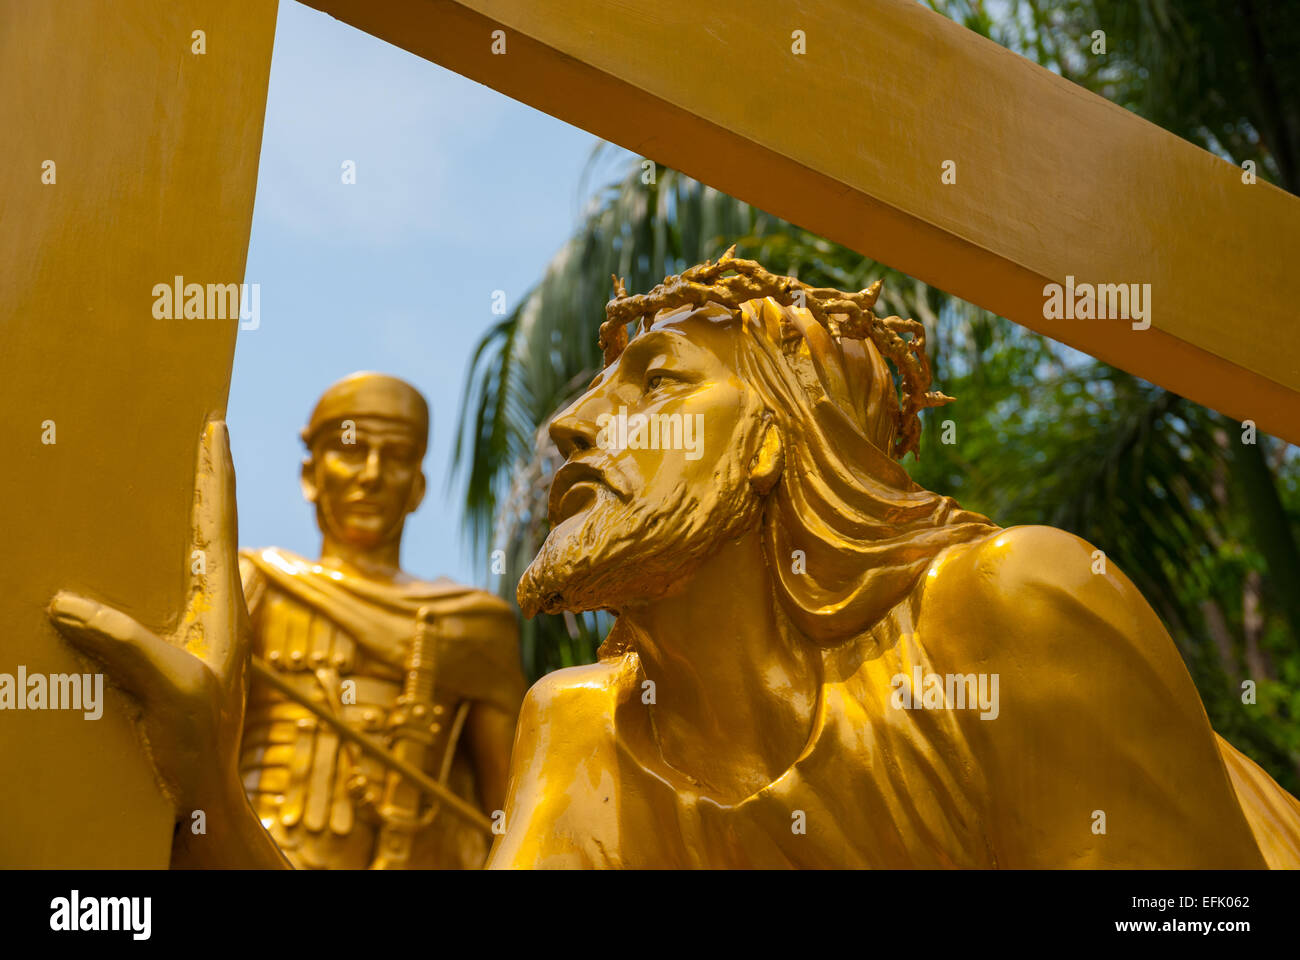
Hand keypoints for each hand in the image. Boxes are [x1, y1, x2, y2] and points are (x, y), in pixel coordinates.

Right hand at [48, 420, 249, 820]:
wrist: (199, 800)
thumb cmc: (198, 746)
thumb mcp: (170, 689)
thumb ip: (127, 642)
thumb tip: (68, 602)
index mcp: (224, 607)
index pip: (221, 523)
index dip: (217, 474)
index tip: (217, 427)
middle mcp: (214, 610)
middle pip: (205, 530)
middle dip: (198, 483)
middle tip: (189, 437)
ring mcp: (193, 632)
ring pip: (180, 562)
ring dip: (170, 523)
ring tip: (153, 484)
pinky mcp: (169, 657)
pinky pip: (150, 600)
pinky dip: (139, 573)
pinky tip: (115, 568)